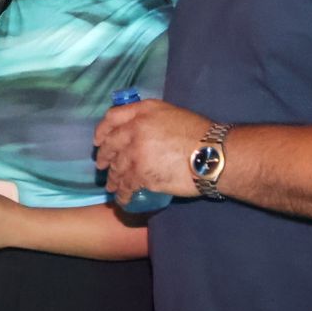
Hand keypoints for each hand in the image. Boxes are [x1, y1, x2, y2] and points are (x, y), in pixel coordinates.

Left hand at [94, 98, 209, 202]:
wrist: (213, 155)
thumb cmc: (200, 134)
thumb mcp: (172, 114)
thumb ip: (149, 120)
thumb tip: (136, 131)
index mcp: (143, 112)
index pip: (112, 117)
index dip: (102, 131)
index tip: (98, 141)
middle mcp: (135, 129)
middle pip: (110, 145)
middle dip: (104, 157)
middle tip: (102, 166)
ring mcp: (136, 152)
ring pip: (117, 168)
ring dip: (113, 179)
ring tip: (113, 186)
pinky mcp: (142, 174)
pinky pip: (126, 186)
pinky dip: (123, 194)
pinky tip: (123, 199)